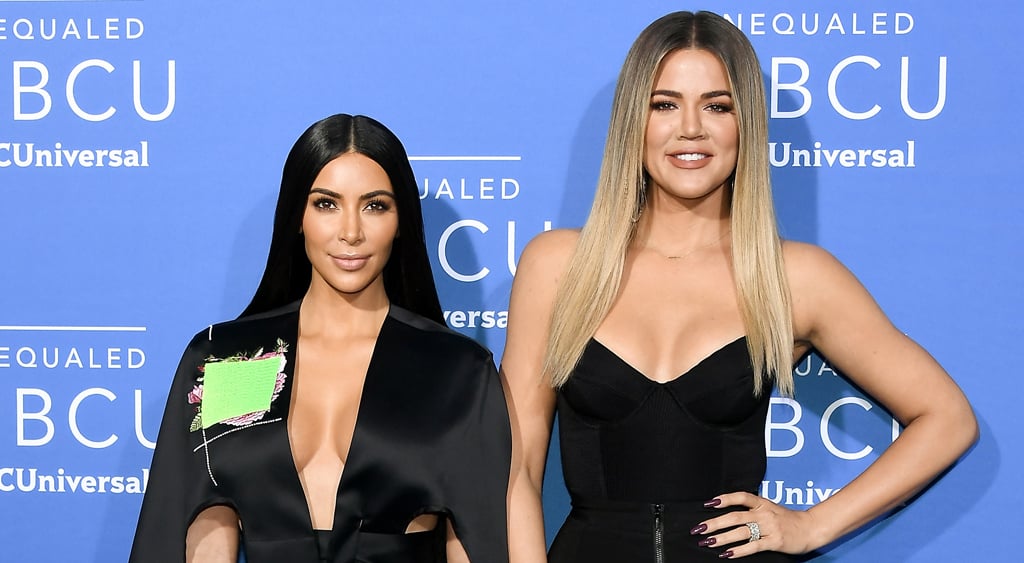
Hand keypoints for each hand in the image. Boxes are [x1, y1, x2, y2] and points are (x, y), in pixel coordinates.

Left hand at [690, 492, 819, 557]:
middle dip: (715, 523)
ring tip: (708, 542)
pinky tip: (727, 554)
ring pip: (741, 531)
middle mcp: (764, 513)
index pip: (740, 497)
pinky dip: (739, 550)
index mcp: (762, 503)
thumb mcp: (770, 508)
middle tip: (699, 529)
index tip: (708, 504)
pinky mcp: (774, 541)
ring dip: (722, 537)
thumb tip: (729, 514)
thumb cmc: (788, 519)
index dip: (724, 499)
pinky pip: (753, 546)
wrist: (811, 528)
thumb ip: (753, 509)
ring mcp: (769, 527)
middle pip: (735, 516)